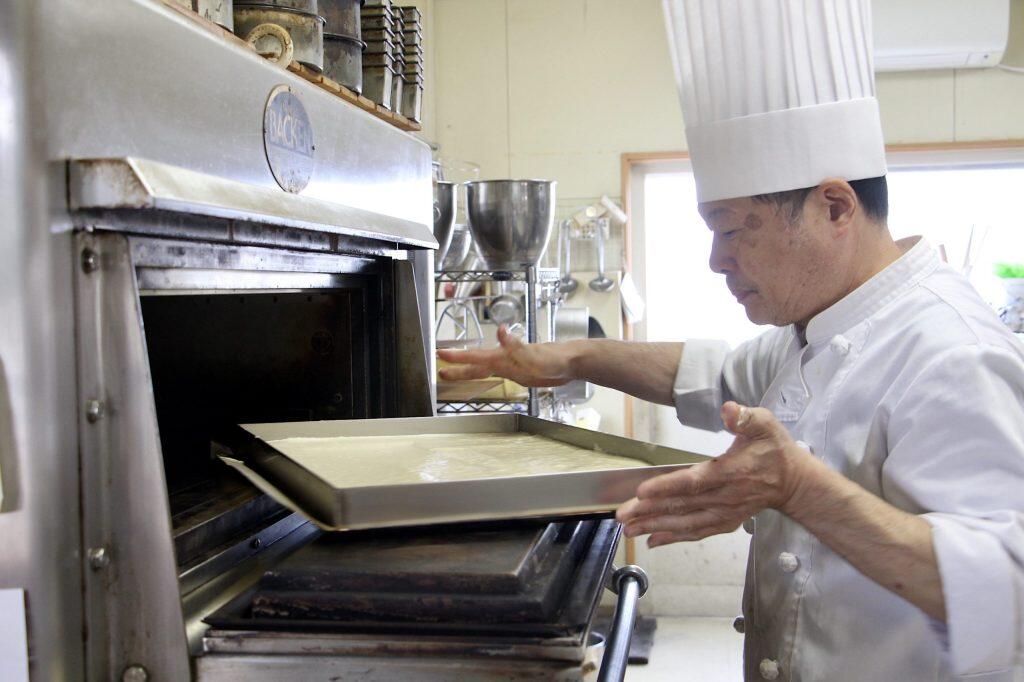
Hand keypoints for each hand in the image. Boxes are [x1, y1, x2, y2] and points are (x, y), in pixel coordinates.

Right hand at [437, 325, 576, 386]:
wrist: (572, 362)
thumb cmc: (554, 359)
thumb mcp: (533, 354)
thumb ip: (515, 345)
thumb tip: (500, 330)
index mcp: (504, 357)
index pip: (477, 357)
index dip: (459, 357)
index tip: (441, 354)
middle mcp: (505, 360)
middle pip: (477, 364)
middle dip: (459, 368)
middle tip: (440, 370)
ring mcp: (513, 366)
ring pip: (486, 369)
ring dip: (470, 372)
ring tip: (455, 374)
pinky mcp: (521, 372)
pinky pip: (499, 374)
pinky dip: (489, 375)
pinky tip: (486, 376)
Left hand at [615, 401, 818, 547]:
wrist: (794, 482)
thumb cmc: (775, 451)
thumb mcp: (765, 425)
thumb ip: (745, 417)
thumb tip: (728, 409)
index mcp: (730, 472)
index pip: (693, 481)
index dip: (666, 487)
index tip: (641, 492)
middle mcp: (725, 497)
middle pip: (682, 506)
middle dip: (649, 511)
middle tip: (621, 515)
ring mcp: (724, 513)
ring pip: (685, 523)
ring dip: (655, 527)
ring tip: (629, 529)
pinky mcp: (724, 522)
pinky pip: (696, 532)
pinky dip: (673, 537)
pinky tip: (653, 540)